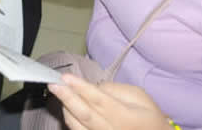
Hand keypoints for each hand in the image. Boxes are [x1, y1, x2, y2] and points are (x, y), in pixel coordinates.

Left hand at [47, 74, 168, 129]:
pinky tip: (67, 106)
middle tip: (53, 84)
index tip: (66, 77)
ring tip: (60, 92)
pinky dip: (70, 118)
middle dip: (67, 98)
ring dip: (65, 108)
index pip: (98, 101)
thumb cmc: (147, 116)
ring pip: (77, 126)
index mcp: (125, 118)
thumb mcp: (139, 96)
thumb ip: (114, 89)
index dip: (81, 88)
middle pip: (85, 114)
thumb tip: (92, 87)